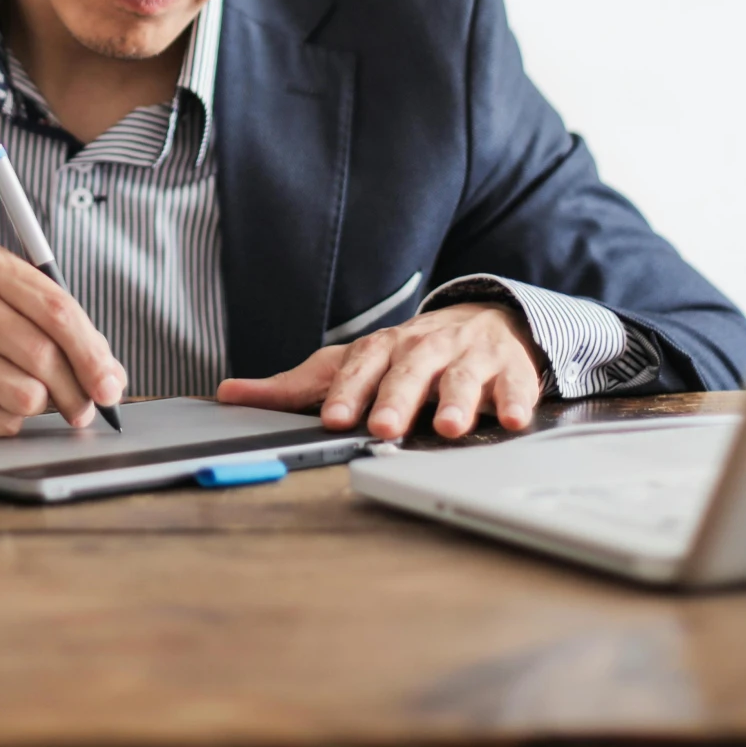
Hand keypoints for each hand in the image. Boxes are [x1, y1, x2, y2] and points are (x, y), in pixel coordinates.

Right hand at [0, 242, 126, 434]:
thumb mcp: (5, 306)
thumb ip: (59, 329)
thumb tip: (111, 377)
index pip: (56, 308)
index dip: (92, 352)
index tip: (110, 383)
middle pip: (42, 352)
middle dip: (76, 390)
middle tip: (84, 409)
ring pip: (24, 391)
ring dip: (39, 406)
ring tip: (28, 399)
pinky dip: (8, 421)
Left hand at [215, 302, 542, 439]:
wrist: (485, 319)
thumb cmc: (409, 354)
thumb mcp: (353, 364)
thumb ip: (296, 386)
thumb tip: (229, 394)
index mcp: (383, 348)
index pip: (360, 366)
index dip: (347, 391)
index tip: (334, 417)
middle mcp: (425, 347)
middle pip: (409, 370)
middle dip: (397, 398)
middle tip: (385, 427)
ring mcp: (469, 356)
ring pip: (462, 377)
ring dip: (457, 401)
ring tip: (450, 427)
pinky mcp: (510, 369)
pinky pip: (515, 385)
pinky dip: (516, 401)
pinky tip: (513, 420)